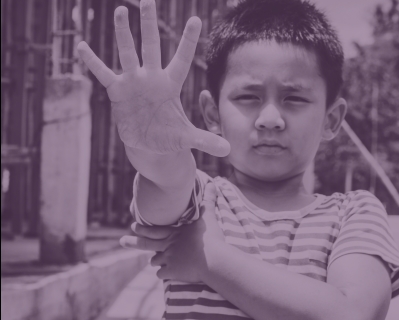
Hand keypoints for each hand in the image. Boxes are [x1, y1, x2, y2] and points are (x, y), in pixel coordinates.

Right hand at [77, 0, 229, 155]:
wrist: (148, 144)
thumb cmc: (170, 137)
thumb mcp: (187, 139)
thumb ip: (206, 141)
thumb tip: (228, 150)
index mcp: (171, 85)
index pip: (182, 59)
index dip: (188, 41)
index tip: (196, 19)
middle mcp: (152, 78)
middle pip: (151, 46)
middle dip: (149, 25)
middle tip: (147, 0)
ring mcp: (134, 82)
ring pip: (127, 53)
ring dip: (123, 34)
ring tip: (121, 11)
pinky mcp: (118, 91)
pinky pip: (104, 74)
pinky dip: (93, 62)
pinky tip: (82, 46)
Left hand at [120, 182, 224, 282]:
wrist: (213, 260)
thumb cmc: (210, 237)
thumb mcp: (209, 215)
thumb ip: (208, 199)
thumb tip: (212, 182)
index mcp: (174, 232)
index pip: (155, 230)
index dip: (143, 228)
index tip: (133, 226)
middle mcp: (168, 245)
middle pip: (146, 244)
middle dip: (133, 243)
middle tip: (122, 241)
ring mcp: (169, 259)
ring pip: (155, 260)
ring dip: (155, 260)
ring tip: (153, 261)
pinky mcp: (173, 272)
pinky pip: (162, 274)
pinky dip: (164, 273)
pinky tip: (166, 274)